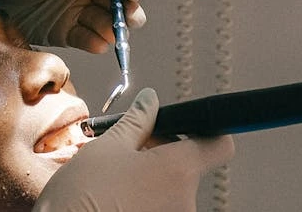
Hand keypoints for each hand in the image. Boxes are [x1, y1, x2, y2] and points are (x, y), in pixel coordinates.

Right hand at [33, 88, 235, 211]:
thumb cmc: (82, 194)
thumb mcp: (107, 147)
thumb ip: (137, 122)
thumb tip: (150, 100)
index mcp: (178, 169)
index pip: (219, 145)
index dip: (207, 131)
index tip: (186, 128)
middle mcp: (186, 200)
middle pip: (189, 166)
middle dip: (164, 152)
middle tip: (132, 147)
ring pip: (173, 189)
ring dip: (153, 177)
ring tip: (117, 175)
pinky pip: (162, 207)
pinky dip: (146, 198)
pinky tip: (119, 196)